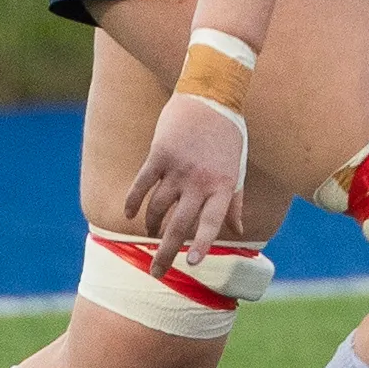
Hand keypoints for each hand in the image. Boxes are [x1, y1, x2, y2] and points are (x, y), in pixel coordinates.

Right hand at [119, 89, 258, 260]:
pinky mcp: (160, 155)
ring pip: (158, 208)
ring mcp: (179, 169)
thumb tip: (238, 230)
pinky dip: (133, 201)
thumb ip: (235, 201)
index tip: (191, 265)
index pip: (211, 224)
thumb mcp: (238, 168)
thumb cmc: (228, 133)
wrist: (211, 94)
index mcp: (223, 186)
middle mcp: (201, 182)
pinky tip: (129, 213)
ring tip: (151, 234)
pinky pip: (142, 185)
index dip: (201, 245)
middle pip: (180, 225)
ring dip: (152, 226)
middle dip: (166, 253)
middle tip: (156, 273)